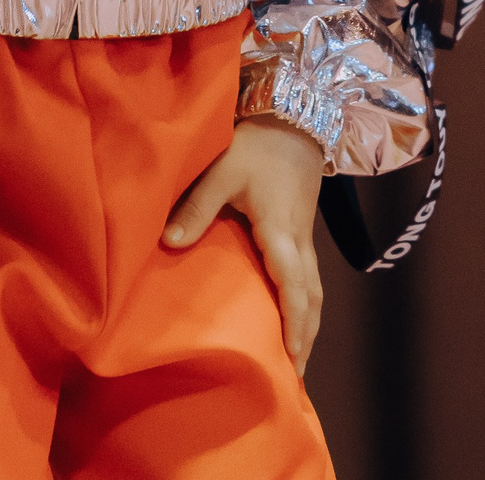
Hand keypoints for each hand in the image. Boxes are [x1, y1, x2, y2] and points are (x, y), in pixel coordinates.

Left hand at [165, 117, 325, 374]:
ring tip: (298, 352)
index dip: (294, 327)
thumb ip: (197, 208)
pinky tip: (293, 310)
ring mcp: (304, 234)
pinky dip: (305, 301)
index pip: (294, 290)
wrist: (295, 113)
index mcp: (281, 234)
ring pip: (314, 288)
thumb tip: (169, 244)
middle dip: (306, 335)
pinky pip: (309, 274)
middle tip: (296, 372)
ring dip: (308, 321)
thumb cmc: (257, 143)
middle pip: (311, 298)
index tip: (292, 359)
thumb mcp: (223, 171)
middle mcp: (299, 240)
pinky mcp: (301, 226)